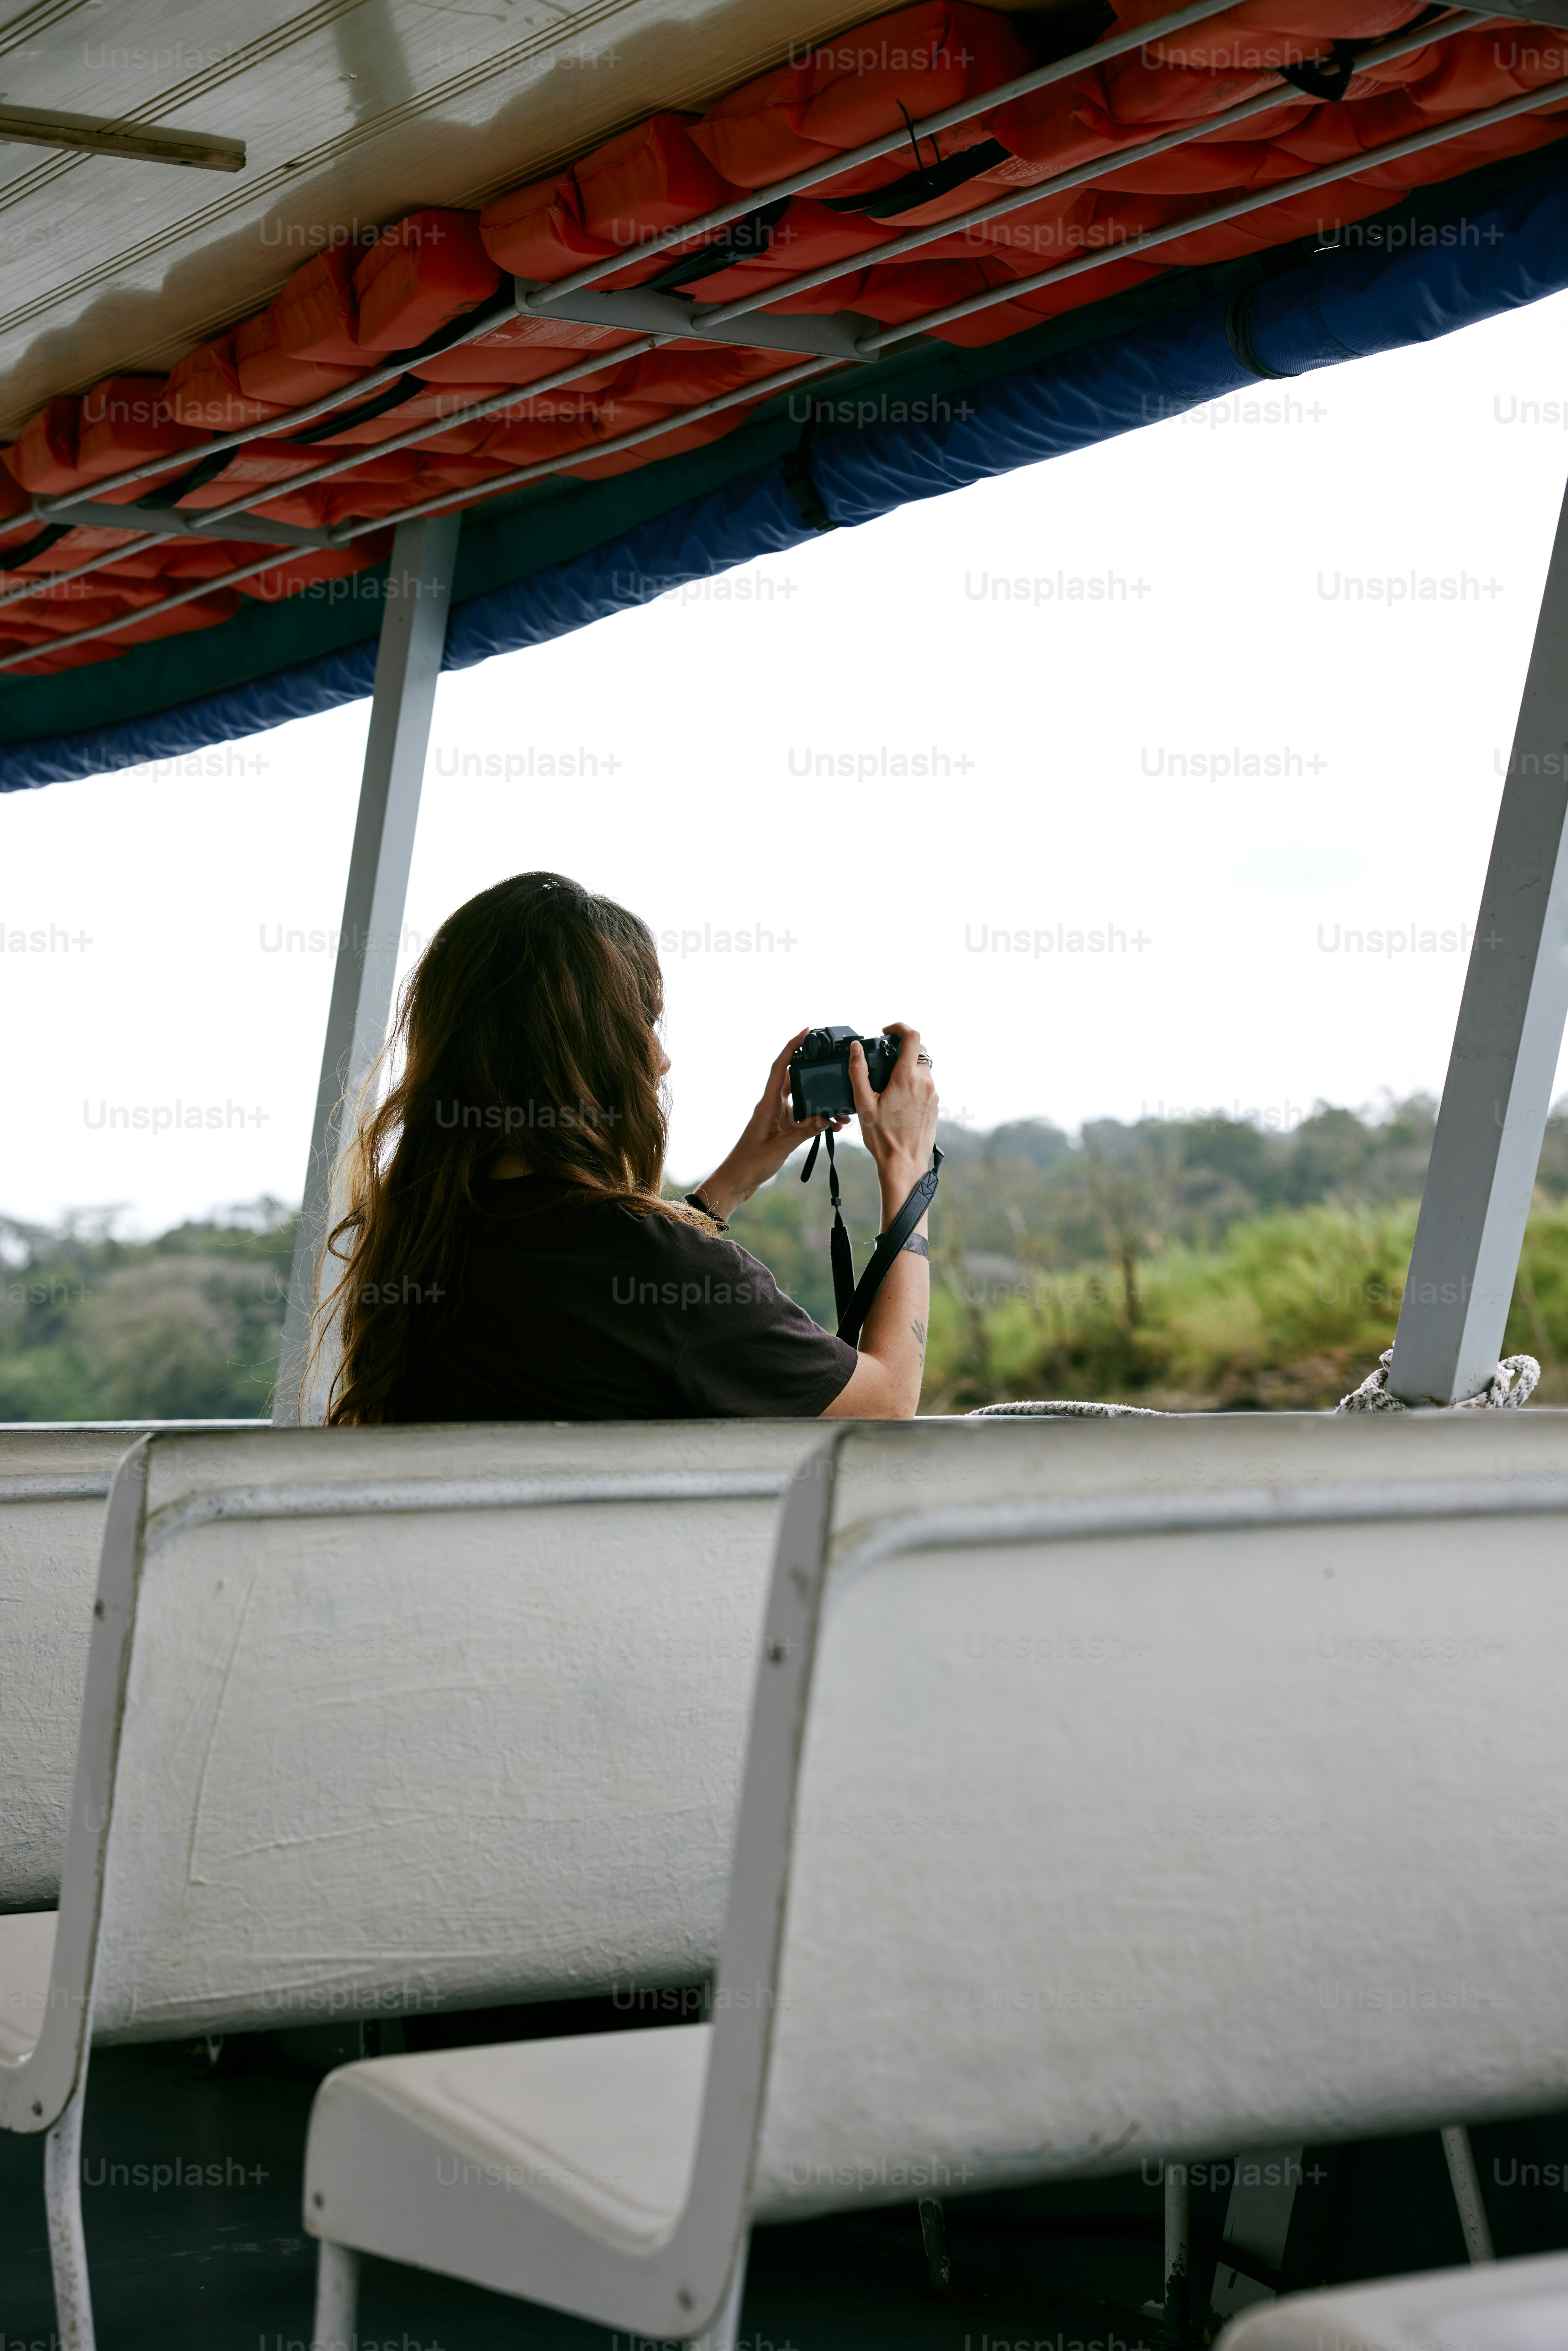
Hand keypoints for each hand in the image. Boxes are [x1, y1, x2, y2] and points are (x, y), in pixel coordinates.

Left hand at [691, 1029, 846, 1223]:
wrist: (736, 1181)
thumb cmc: (750, 1163)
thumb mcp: (780, 1147)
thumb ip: (804, 1132)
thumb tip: (826, 1118)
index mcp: (767, 1104)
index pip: (780, 1067)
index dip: (792, 1047)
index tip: (805, 1031)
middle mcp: (772, 1106)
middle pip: (795, 1079)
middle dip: (815, 1074)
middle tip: (835, 1069)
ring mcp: (777, 1116)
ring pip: (803, 1100)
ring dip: (820, 1102)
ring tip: (841, 1111)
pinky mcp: (781, 1128)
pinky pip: (803, 1116)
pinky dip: (817, 1118)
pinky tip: (831, 1126)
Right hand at [850, 1022, 937, 1217]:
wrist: (904, 1164)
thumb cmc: (883, 1138)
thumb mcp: (863, 1103)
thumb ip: (858, 1071)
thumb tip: (856, 1048)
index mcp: (906, 1077)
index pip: (912, 1036)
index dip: (899, 1026)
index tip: (886, 1031)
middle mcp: (924, 1082)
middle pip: (919, 1050)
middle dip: (902, 1049)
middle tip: (884, 1060)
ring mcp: (933, 1093)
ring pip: (923, 1068)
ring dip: (907, 1068)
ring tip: (888, 1085)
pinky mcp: (936, 1105)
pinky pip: (926, 1084)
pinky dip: (913, 1083)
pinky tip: (899, 1100)